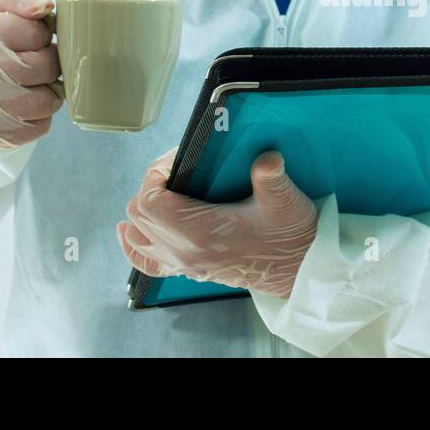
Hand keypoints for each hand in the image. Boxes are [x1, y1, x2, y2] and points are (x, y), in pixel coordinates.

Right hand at [0, 0, 62, 148]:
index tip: (31, 36)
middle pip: (44, 67)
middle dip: (50, 61)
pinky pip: (42, 127)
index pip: (33, 31)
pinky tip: (27, 102)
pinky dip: (43, 115)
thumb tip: (44, 6)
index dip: (41, 33)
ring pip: (47, 100)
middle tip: (37, 59)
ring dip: (51, 90)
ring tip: (34, 81)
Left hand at [118, 148, 318, 298]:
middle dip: (151, 186)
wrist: (298, 269)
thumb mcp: (285, 202)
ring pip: (137, 235)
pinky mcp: (189, 271)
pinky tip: (131, 231)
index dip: (155, 173)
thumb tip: (266, 159)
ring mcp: (184, 264)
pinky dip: (134, 245)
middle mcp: (184, 252)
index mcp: (200, 233)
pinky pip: (146, 263)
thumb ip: (271, 178)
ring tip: (164, 191)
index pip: (149, 200)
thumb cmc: (290, 235)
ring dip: (142, 211)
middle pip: (138, 214)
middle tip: (178, 169)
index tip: (176, 159)